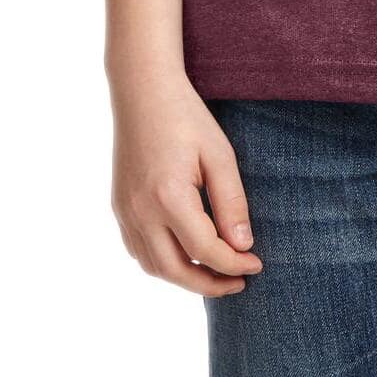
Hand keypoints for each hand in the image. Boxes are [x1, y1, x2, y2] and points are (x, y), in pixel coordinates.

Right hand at [110, 66, 263, 295]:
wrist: (143, 91)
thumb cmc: (186, 117)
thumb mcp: (219, 154)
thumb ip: (231, 202)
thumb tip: (243, 246)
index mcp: (169, 197)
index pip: (206, 249)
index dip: (234, 264)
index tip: (256, 265)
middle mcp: (141, 212)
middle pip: (176, 270)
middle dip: (209, 284)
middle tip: (238, 283)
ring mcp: (125, 212)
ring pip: (154, 266)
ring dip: (185, 278)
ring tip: (215, 273)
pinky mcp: (119, 207)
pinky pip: (139, 251)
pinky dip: (163, 263)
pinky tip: (185, 255)